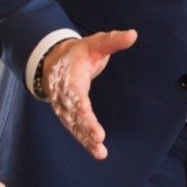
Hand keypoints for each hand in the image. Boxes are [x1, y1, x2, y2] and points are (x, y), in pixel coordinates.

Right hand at [42, 30, 136, 159]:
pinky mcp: (68, 115)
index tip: (84, 111)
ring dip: (86, 139)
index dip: (79, 104)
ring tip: (100, 152)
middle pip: (73, 112)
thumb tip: (133, 34)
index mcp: (70, 76)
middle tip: (97, 138)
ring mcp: (64, 107)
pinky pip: (76, 129)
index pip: (73, 91)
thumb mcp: (96, 43)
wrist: (53, 62)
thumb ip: (113, 40)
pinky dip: (85, 141)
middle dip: (84, 125)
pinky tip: (97, 151)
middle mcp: (64, 95)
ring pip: (74, 125)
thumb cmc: (79, 53)